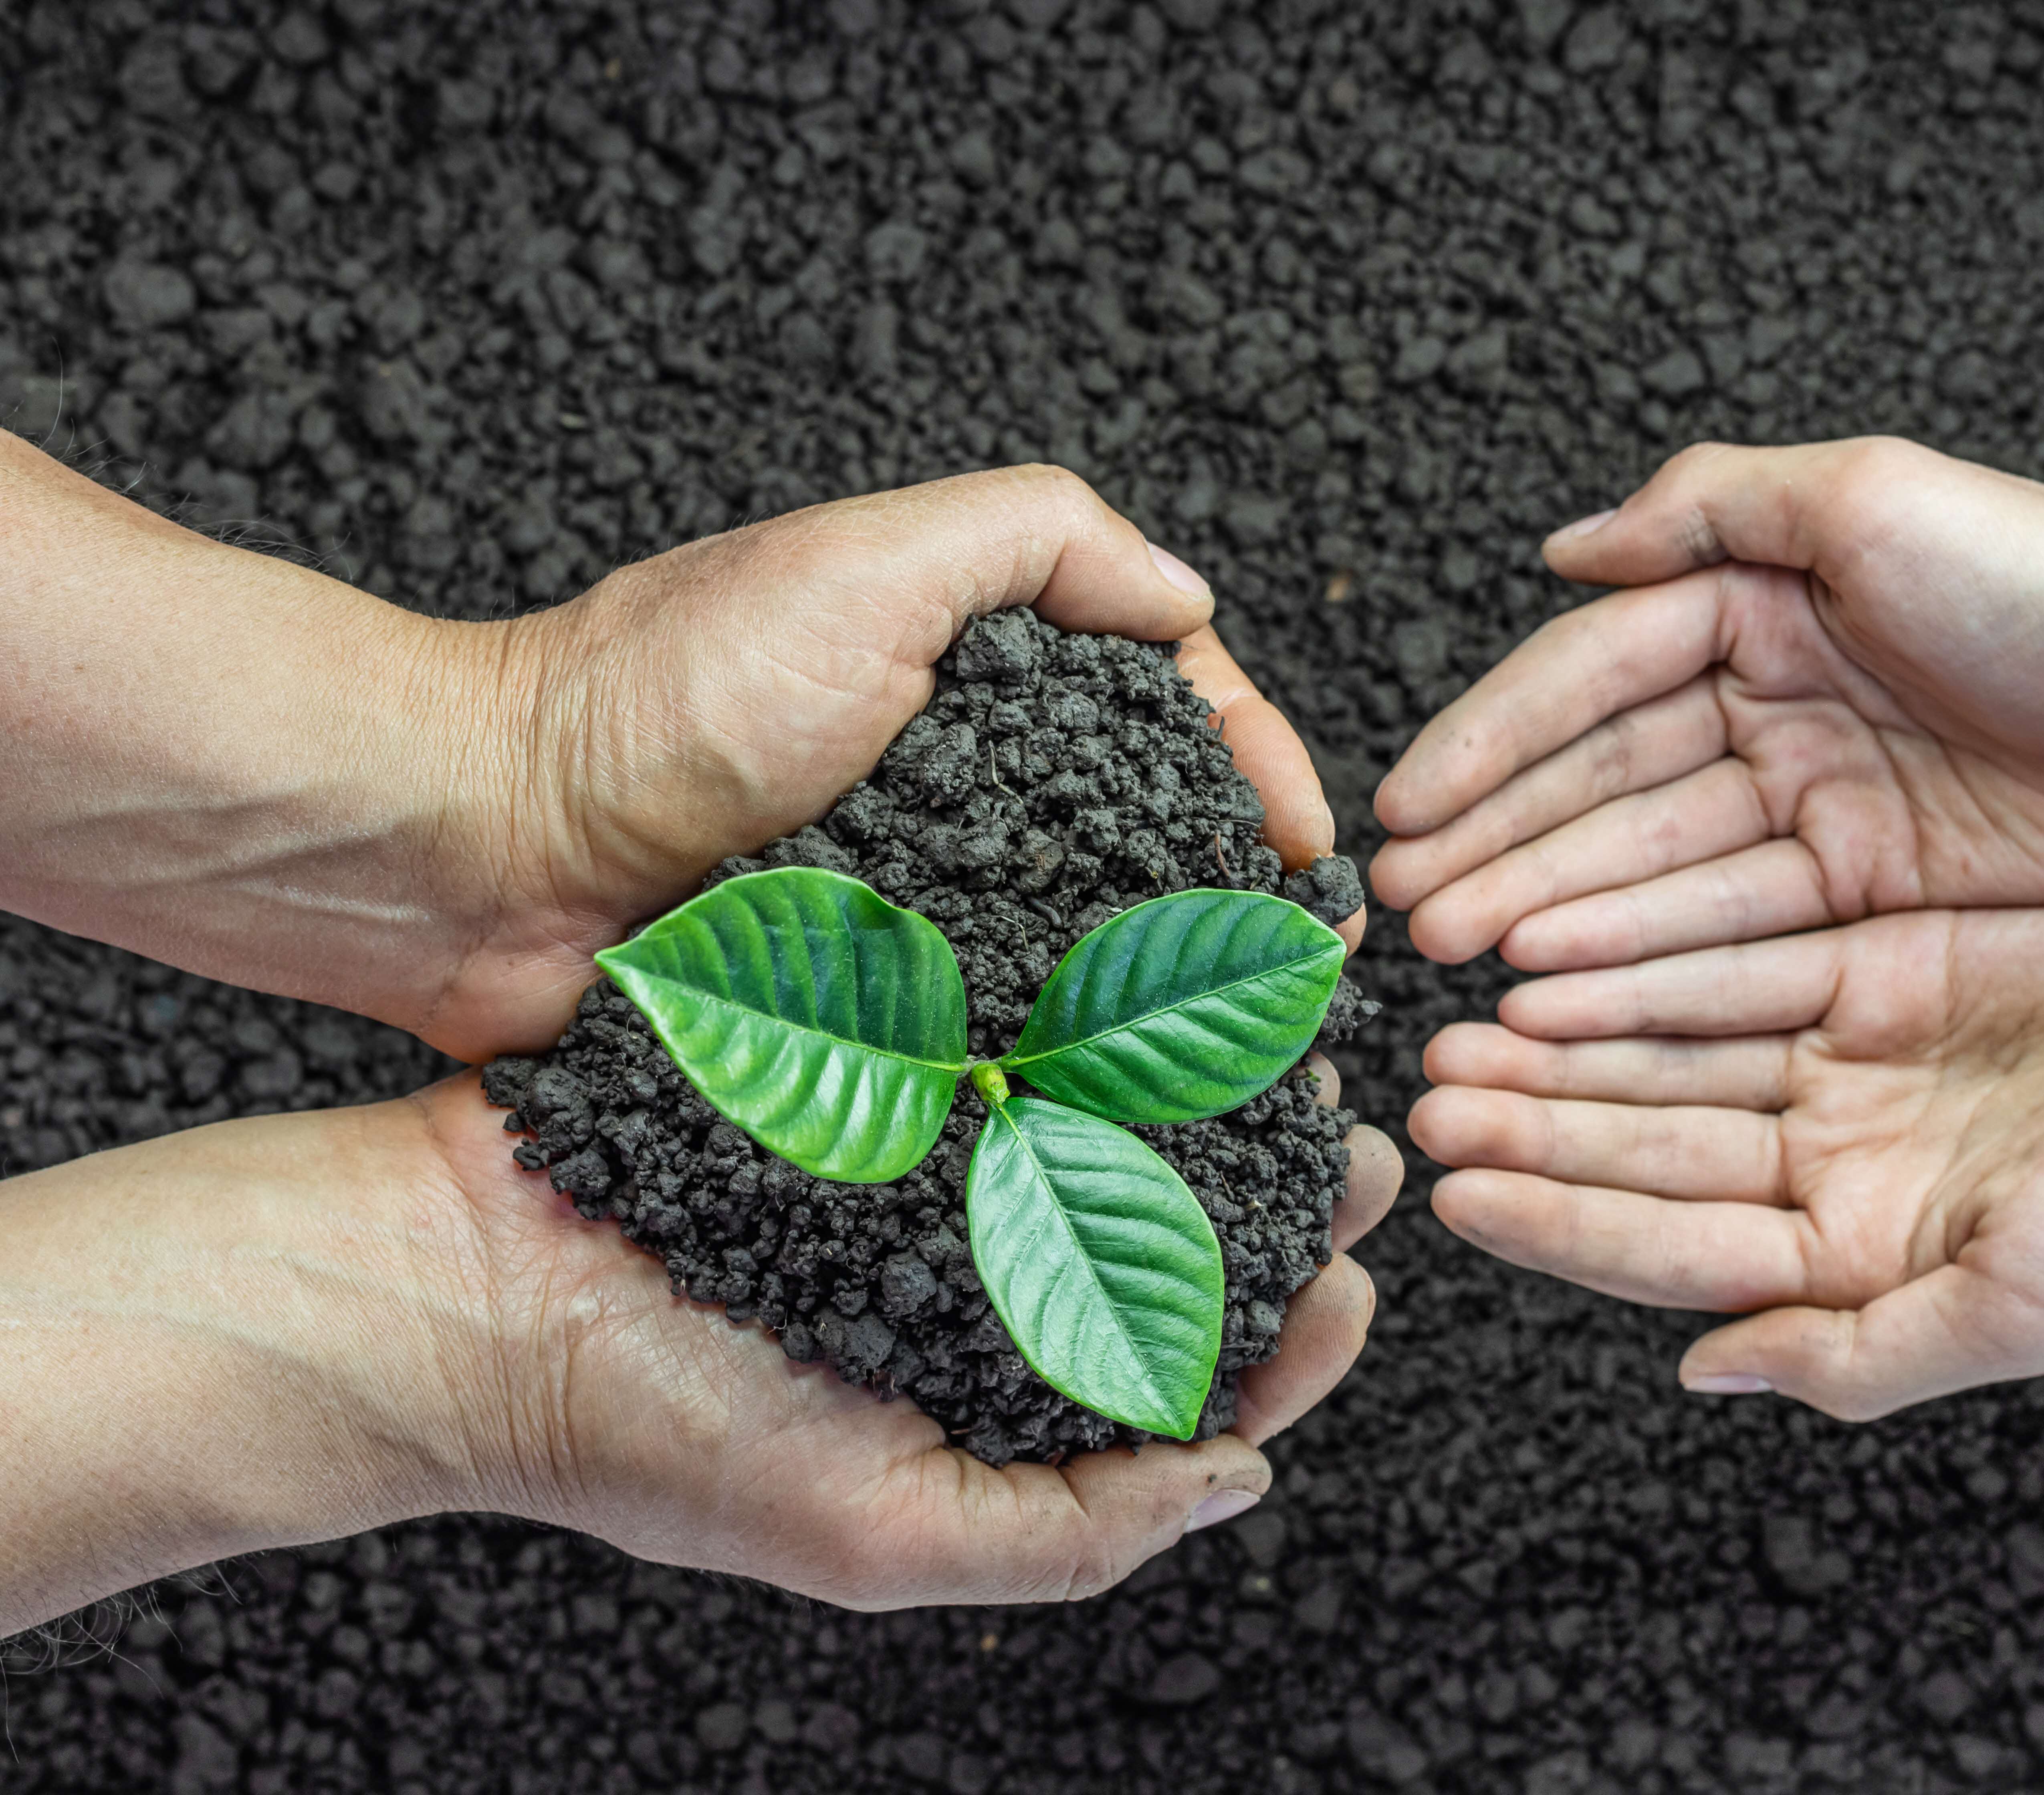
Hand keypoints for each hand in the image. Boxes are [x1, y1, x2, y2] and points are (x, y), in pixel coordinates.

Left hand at [0, 446, 1358, 1060]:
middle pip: (1146, 836)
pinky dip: (1060, 1070)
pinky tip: (1129, 1110)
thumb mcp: (866, 562)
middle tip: (1307, 971)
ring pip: (1081, 951)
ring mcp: (914, 906)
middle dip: (1238, 898)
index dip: (1256, 767)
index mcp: (978, 678)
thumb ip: (1041, 541)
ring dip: (1171, 1003)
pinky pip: (986, 1039)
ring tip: (1252, 1063)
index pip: (1168, 709)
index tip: (1307, 845)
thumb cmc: (659, 697)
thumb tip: (1193, 603)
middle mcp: (961, 791)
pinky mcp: (861, 1012)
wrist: (480, 853)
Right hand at [0, 1061, 1401, 1634]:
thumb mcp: (876, 1533)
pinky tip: (1152, 984)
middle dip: (1283, 1196)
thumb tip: (1245, 1480)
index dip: (1294, 1331)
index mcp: (990, 1398)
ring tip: (1293, 1048)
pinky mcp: (867, 1075)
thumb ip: (1064, 1531)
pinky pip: (1006, 1047)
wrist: (466, 1281)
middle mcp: (973, 1280)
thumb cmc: (651, 1431)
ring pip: (1113, 1129)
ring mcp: (923, 1169)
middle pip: (1175, 1237)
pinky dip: (1086, 1021)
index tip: (1355, 1278)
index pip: (1191, 1377)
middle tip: (1358, 1137)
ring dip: (1211, 1093)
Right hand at [1370, 438, 2043, 969]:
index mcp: (1761, 607)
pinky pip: (1732, 932)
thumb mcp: (1871, 497)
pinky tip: (1563, 987)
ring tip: (1461, 959)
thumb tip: (1565, 547)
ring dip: (1551, 913)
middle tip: (1410, 910)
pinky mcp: (1869, 893)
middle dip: (1500, 848)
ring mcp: (1819, 806)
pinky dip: (1645, 960)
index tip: (1405, 807)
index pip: (1588, 682)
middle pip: (1604, 789)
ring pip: (1653, 870)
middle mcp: (1775, 708)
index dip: (1490, 745)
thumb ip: (1709, 509)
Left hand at [1407, 872, 2043, 1417]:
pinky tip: (1562, 955)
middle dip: (1539, 1122)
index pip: (1676, 1244)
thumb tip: (1706, 1373)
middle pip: (1655, 1140)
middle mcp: (1845, 1159)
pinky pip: (1743, 959)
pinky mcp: (1885, 960)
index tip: (1462, 1192)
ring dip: (1572, 1039)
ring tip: (1462, 1022)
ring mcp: (1859, 1057)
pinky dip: (1655, 960)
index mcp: (1866, 1254)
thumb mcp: (2021, 1305)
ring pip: (1678, 1047)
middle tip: (1426, 1094)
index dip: (1566, 1217)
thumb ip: (1855, 1353)